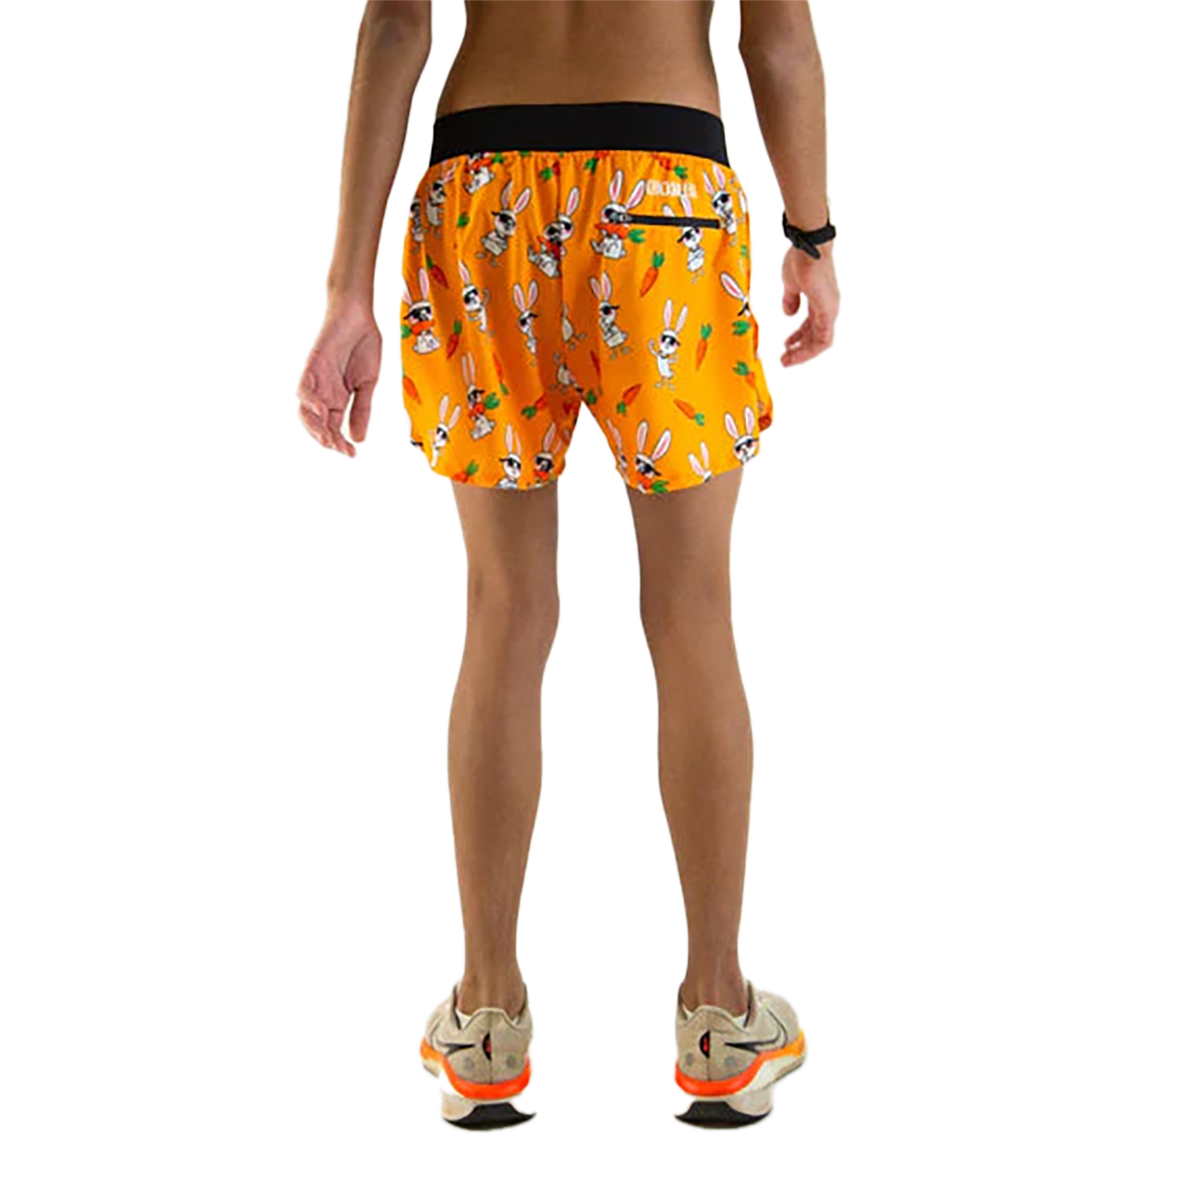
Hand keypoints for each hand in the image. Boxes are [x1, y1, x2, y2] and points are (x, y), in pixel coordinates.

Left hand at [295, 298, 382, 457]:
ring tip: (327, 439)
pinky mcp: (311, 364)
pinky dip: (309, 401)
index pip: (333, 427)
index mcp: (336, 398)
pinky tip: (320, 411)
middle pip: (317, 423)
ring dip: (314, 427)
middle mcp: (322, 392)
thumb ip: (362, 410)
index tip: (352, 454)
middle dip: (327, 439)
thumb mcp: (367, 384)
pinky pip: (303, 386)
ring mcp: (315, 379)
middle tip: (341, 449)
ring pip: (305, 410)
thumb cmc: (362, 345)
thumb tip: (358, 438)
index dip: (340, 443)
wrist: (358, 314)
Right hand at [780, 246, 840, 366]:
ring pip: (821, 342)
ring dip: (803, 353)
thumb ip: (790, 300)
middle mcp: (828, 308)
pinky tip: (795, 352)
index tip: (786, 347)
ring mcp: (830, 310)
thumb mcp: (790, 284)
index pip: (812, 328)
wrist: (808, 247)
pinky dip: (810, 349)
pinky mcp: (829, 312)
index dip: (799, 340)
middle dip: (800, 351)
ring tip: (787, 361)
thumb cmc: (801, 259)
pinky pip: (823, 339)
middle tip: (785, 360)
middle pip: (817, 339)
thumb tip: (788, 312)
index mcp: (821, 302)